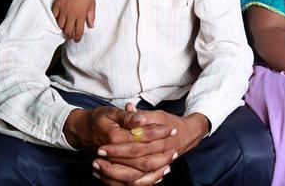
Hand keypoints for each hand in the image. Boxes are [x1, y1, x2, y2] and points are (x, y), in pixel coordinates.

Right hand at [51, 0, 95, 40]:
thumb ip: (91, 15)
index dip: (77, 37)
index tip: (77, 40)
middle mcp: (71, 14)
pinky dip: (56, 19)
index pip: (78, 31)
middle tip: (70, 37)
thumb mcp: (92, 3)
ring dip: (62, 28)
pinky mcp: (57, 4)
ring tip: (65, 28)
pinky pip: (54, 15)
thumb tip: (91, 25)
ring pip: (60, 24)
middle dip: (69, 36)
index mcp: (81, 15)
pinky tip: (59, 19)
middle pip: (67, 30)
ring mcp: (63, 9)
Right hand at [64, 105, 177, 185]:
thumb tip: (143, 118)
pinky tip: (156, 175)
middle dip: (161, 154)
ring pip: (137, 175)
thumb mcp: (111, 111)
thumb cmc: (97, 118)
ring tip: (169, 162)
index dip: (159, 133)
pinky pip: (128, 183)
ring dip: (155, 170)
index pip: (142, 138)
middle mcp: (112, 155)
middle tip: (175, 148)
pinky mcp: (110, 173)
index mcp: (114, 137)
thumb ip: (128, 116)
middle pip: (142, 160)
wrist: (80, 130)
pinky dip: (144, 181)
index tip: (172, 129)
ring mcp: (111, 166)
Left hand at [94, 109, 208, 183]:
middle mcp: (161, 156)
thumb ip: (142, 114)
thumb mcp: (157, 114)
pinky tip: (108, 178)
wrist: (188, 134)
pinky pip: (139, 185)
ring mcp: (160, 168)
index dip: (118, 149)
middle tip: (96, 161)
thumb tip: (129, 107)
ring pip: (137, 180)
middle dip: (113, 166)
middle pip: (135, 167)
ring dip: (116, 177)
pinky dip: (123, 184)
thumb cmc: (170, 122)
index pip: (136, 147)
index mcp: (161, 140)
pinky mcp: (155, 174)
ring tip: (98, 170)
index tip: (101, 147)